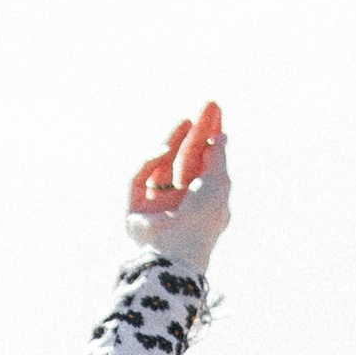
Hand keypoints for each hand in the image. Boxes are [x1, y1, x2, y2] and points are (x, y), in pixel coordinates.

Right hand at [125, 102, 229, 271]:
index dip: (211, 136)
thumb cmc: (203, 220)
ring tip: (186, 121)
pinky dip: (150, 162)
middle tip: (207, 104)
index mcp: (204, 200)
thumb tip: (220, 135)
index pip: (206, 162)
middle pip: (187, 158)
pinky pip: (139, 178)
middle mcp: (181, 201)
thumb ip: (217, 156)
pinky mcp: (135, 208)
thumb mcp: (218, 182)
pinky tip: (164, 150)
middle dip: (196, 132)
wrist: (176, 249)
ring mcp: (157, 205)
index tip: (217, 112)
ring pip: (162, 165)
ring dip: (173, 141)